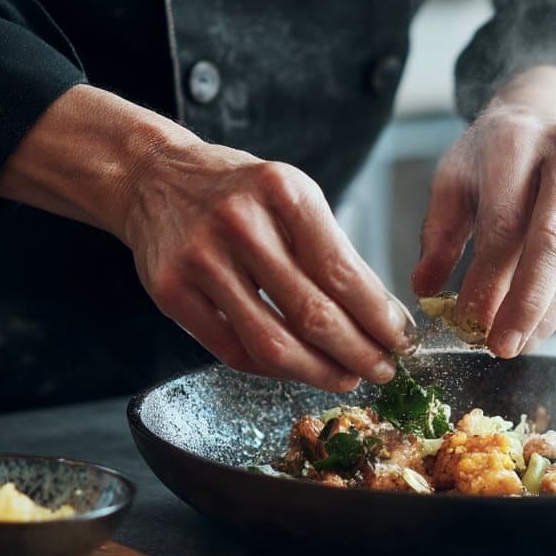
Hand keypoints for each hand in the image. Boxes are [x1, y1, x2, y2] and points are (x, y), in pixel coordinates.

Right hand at [0, 86, 415, 390]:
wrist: (154, 177)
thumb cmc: (238, 193)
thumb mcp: (291, 196)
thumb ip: (330, 250)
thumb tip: (380, 318)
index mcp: (283, 192)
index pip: (343, 273)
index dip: (378, 318)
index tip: (401, 340)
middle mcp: (240, 224)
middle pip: (313, 314)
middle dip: (358, 353)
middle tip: (383, 370)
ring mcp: (201, 260)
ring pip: (273, 343)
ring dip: (318, 372)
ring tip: (346, 378)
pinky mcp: (172, 293)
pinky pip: (233, 351)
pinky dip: (272, 369)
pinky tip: (298, 369)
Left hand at [413, 67, 555, 356]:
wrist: (549, 120)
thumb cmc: (493, 156)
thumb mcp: (453, 178)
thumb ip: (438, 233)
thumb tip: (426, 289)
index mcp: (519, 142)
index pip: (505, 223)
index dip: (487, 279)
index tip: (466, 320)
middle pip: (554, 245)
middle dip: (525, 305)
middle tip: (500, 347)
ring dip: (546, 318)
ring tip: (514, 345)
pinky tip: (535, 329)